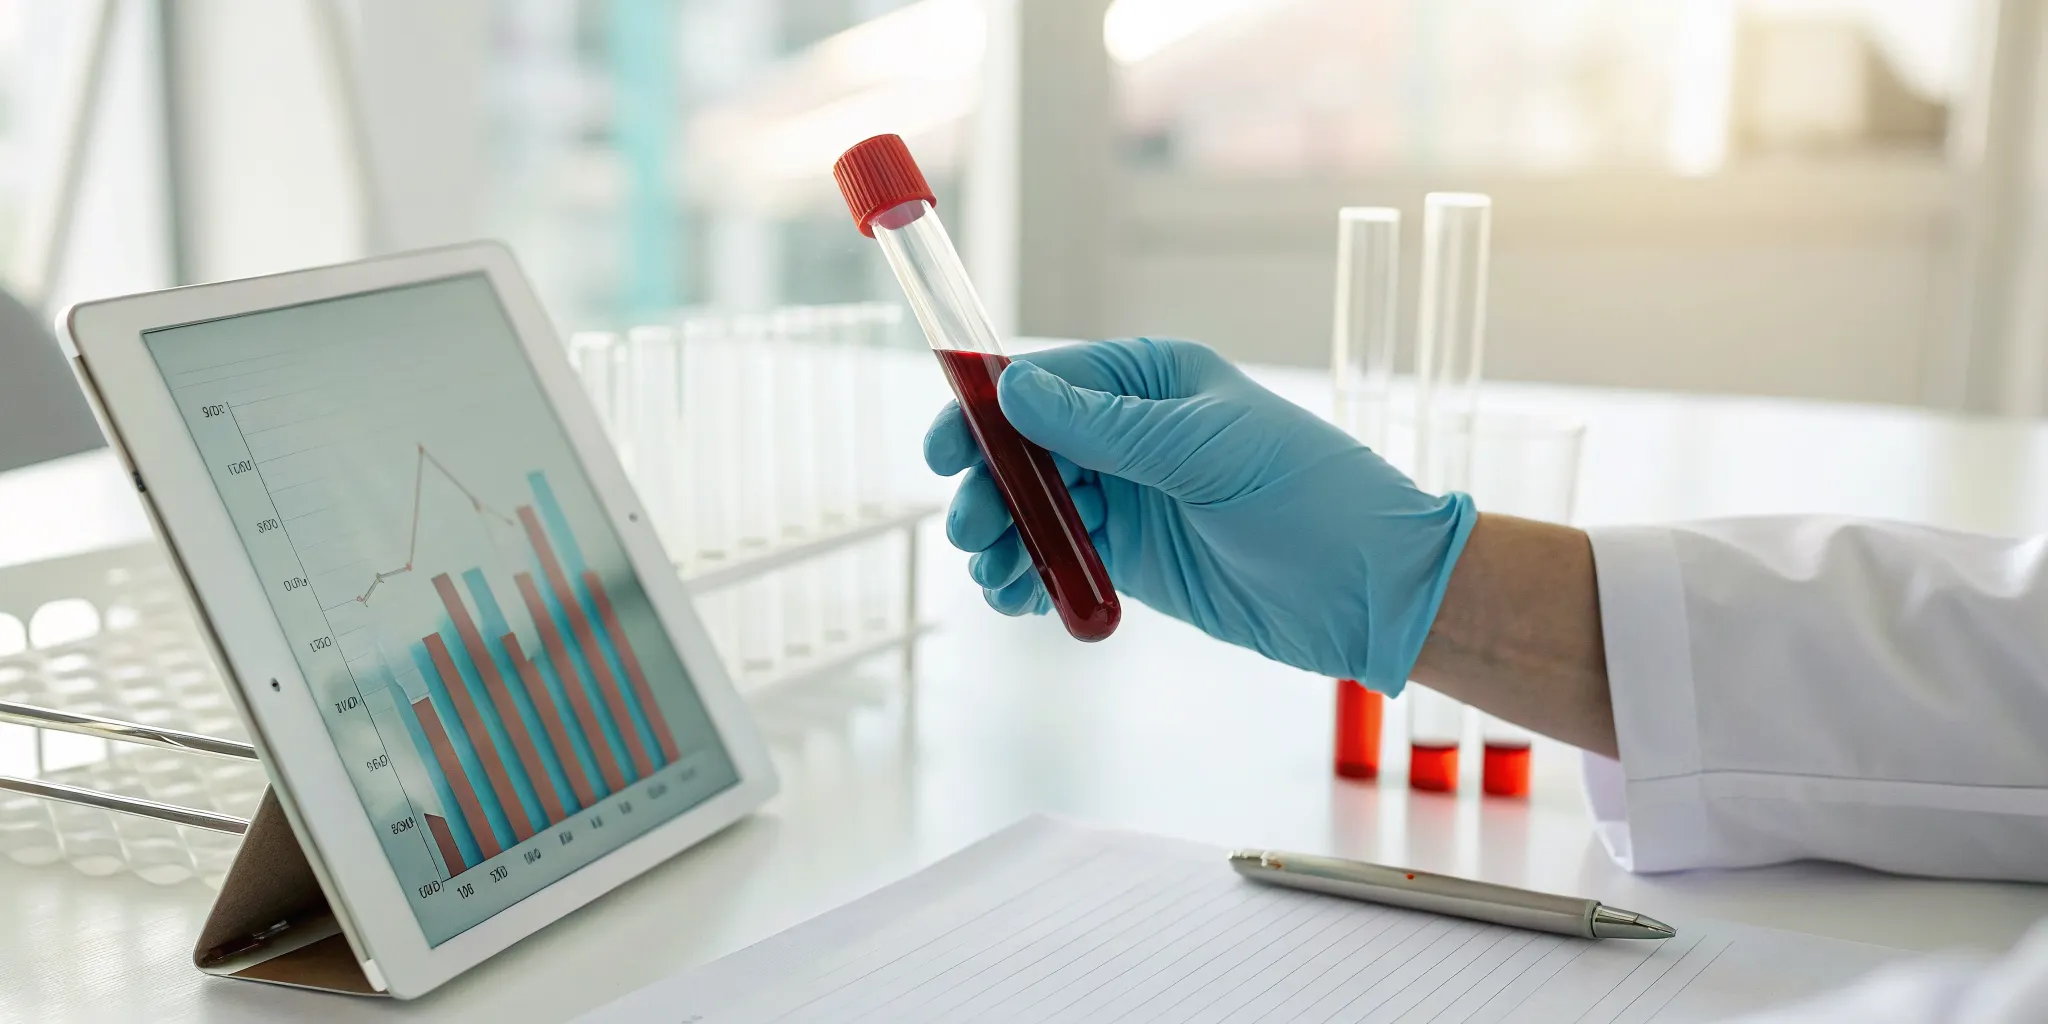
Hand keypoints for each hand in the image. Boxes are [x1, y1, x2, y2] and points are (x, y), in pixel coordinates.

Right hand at [922, 337, 1476, 691]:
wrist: (1370, 590)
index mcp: (1153, 380)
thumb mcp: (1205, 452)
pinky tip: (1018, 598)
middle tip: (974, 532)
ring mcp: (1130, 494)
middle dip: (990, 488)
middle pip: (1026, 449)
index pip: (1047, 382)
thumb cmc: (1311, 496)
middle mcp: (1132, 431)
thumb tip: (1015, 391)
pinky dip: (1029, 576)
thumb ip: (1106, 428)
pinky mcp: (1132, 556)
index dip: (987, 413)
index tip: (948, 450)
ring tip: (996, 577)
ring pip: (1034, 507)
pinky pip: (1059, 556)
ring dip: (1002, 539)